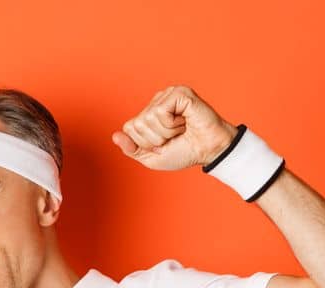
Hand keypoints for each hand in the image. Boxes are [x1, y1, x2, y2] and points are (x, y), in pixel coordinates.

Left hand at [111, 85, 238, 171]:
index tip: (164, 144)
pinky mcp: (178, 93)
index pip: (129, 128)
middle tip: (175, 137)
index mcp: (149, 114)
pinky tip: (185, 121)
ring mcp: (167, 95)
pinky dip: (173, 124)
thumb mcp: (152, 158)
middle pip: (138, 124)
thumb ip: (132, 149)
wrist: (210, 151)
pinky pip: (161, 112)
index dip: (146, 143)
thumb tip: (114, 136)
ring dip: (167, 132)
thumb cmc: (186, 152)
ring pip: (148, 118)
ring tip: (182, 129)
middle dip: (156, 139)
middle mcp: (157, 101)